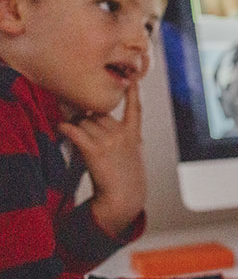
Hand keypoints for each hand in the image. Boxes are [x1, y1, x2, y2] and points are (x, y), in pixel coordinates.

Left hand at [57, 82, 144, 234]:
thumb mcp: (132, 155)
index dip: (133, 94)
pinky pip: (74, 130)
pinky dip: (65, 128)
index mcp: (133, 135)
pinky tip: (61, 128)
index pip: (135, 109)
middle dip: (88, 119)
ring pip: (84, 122)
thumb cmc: (125, 178)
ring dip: (76, 126)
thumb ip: (122, 138)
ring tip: (75, 138)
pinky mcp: (94, 149)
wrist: (124, 196)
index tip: (133, 82)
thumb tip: (98, 123)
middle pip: (98, 114)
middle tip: (82, 129)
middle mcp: (121, 134)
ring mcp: (109, 140)